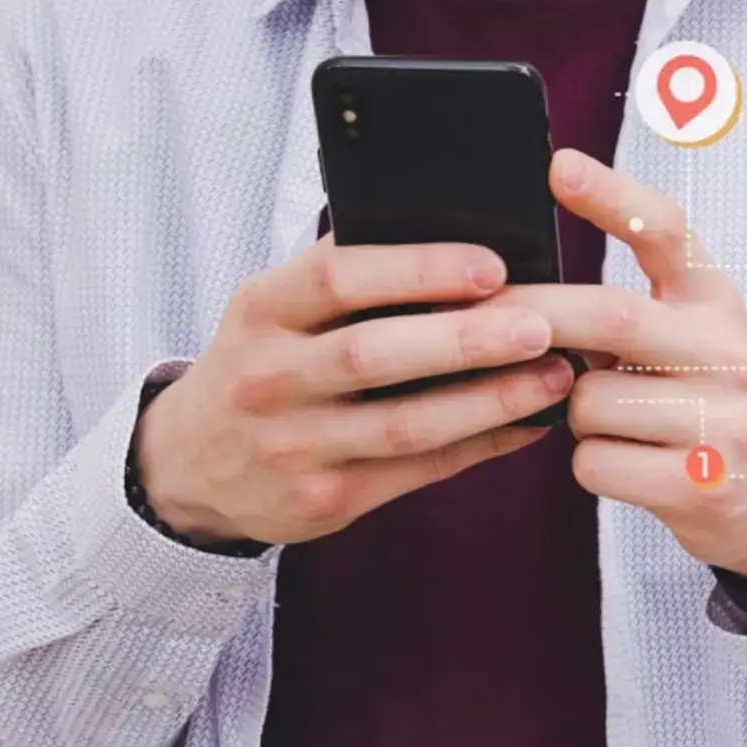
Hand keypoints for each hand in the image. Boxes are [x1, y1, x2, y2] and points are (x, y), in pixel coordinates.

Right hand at [135, 237, 576, 546]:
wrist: (190, 465)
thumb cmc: (263, 364)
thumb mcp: (274, 310)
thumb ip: (344, 281)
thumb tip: (465, 246)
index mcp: (261, 310)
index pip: (337, 276)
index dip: (418, 269)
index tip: (492, 265)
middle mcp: (270, 377)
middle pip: (375, 354)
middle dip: (466, 339)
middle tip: (542, 325)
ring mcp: (295, 445)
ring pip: (406, 424)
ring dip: (491, 400)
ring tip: (555, 377)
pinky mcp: (326, 499)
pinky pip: (419, 470)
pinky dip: (482, 444)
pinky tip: (529, 422)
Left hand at [511, 149, 746, 579]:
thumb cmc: (709, 408)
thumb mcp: (694, 343)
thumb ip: (629, 313)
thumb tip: (517, 296)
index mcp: (718, 305)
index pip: (668, 234)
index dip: (613, 198)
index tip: (559, 167)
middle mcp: (728, 354)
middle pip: (609, 315)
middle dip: (532, 317)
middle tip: (476, 317)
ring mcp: (720, 422)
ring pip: (589, 400)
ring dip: (572, 412)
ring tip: (612, 423)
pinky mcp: (698, 484)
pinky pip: (594, 461)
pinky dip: (589, 464)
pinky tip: (626, 466)